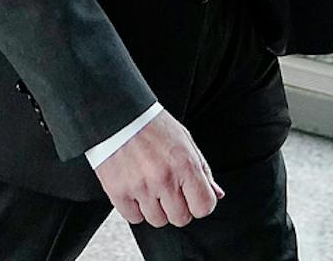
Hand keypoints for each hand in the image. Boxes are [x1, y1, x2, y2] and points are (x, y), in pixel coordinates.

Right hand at [95, 110, 222, 227]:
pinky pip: (133, 218)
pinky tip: (134, 189)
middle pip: (180, 218)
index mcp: (184, 165)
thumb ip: (202, 169)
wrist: (116, 112)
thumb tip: (216, 193)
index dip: (198, 203)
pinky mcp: (118, 191)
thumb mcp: (184, 139)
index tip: (190, 195)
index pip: (204, 207)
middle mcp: (164, 178)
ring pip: (157, 220)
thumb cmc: (151, 124)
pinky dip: (134, 208)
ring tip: (148, 186)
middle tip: (166, 189)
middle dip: (176, 207)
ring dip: (155, 208)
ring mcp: (140, 187)